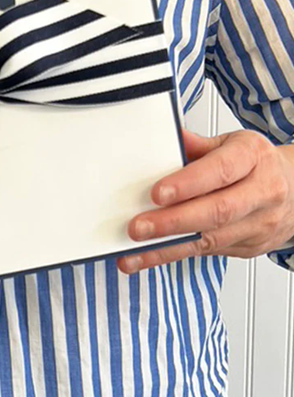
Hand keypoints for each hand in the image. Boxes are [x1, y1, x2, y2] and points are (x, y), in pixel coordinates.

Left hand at [117, 129, 293, 273]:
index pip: (220, 171)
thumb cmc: (255, 164)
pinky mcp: (248, 248)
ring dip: (167, 248)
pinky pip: (207, 253)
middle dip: (172, 222)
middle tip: (138, 227)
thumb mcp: (230, 143)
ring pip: (210, 240)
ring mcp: (258, 224)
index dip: (188, 183)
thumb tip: (164, 139)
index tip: (157, 193)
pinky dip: (174, 256)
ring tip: (134, 250)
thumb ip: (195, 144)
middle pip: (216, 211)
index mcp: (253, 158)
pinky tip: (147, 257)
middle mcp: (262, 192)